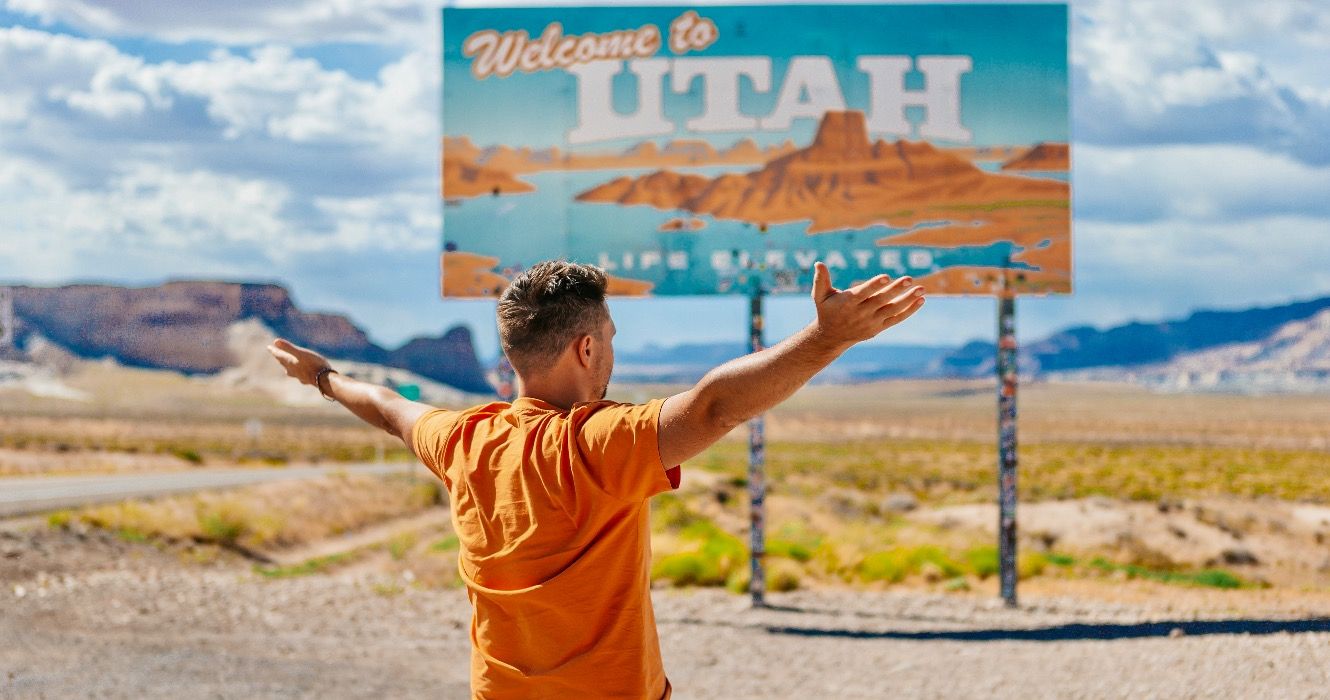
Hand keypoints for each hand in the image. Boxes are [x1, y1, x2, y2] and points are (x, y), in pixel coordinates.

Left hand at [266, 338, 330, 386]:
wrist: (324, 379)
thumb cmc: (313, 364)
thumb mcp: (301, 353)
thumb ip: (288, 347)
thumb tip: (275, 341)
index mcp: (290, 362)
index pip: (279, 355)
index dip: (274, 350)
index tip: (269, 347)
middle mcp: (292, 370)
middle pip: (283, 363)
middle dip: (279, 357)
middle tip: (276, 353)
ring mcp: (299, 376)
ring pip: (290, 370)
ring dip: (287, 366)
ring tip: (285, 365)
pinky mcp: (307, 379)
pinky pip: (299, 375)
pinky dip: (297, 372)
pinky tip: (301, 374)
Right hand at [809, 262, 925, 345]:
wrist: (831, 336)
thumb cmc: (827, 310)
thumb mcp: (820, 295)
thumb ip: (821, 280)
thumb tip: (819, 263)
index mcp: (848, 303)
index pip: (864, 293)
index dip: (875, 285)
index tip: (886, 277)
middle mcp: (861, 313)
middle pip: (881, 301)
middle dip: (896, 290)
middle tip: (909, 279)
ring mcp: (871, 322)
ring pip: (892, 310)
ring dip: (908, 300)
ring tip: (921, 289)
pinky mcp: (878, 328)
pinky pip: (897, 319)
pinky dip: (909, 311)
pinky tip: (920, 300)